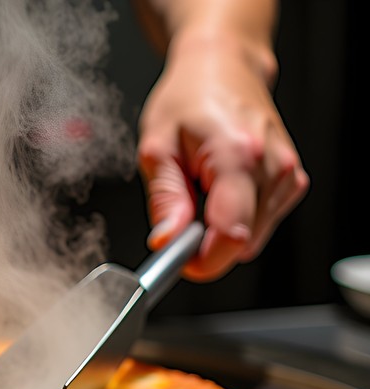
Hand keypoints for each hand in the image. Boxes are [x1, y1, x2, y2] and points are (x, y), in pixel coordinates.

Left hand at [136, 33, 308, 280]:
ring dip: (219, 227)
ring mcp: (289, 175)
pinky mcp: (292, 182)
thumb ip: (164, 199)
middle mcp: (274, 166)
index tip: (177, 256)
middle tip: (181, 208)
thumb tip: (167, 242)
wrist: (223, 68)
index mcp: (238, 156)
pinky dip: (235, 216)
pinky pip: (259, 224)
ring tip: (201, 187)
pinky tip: (221, 185)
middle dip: (206, 242)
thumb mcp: (156, 148)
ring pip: (250, 238)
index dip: (201, 260)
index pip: (231, 236)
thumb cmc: (187, 99)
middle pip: (242, 243)